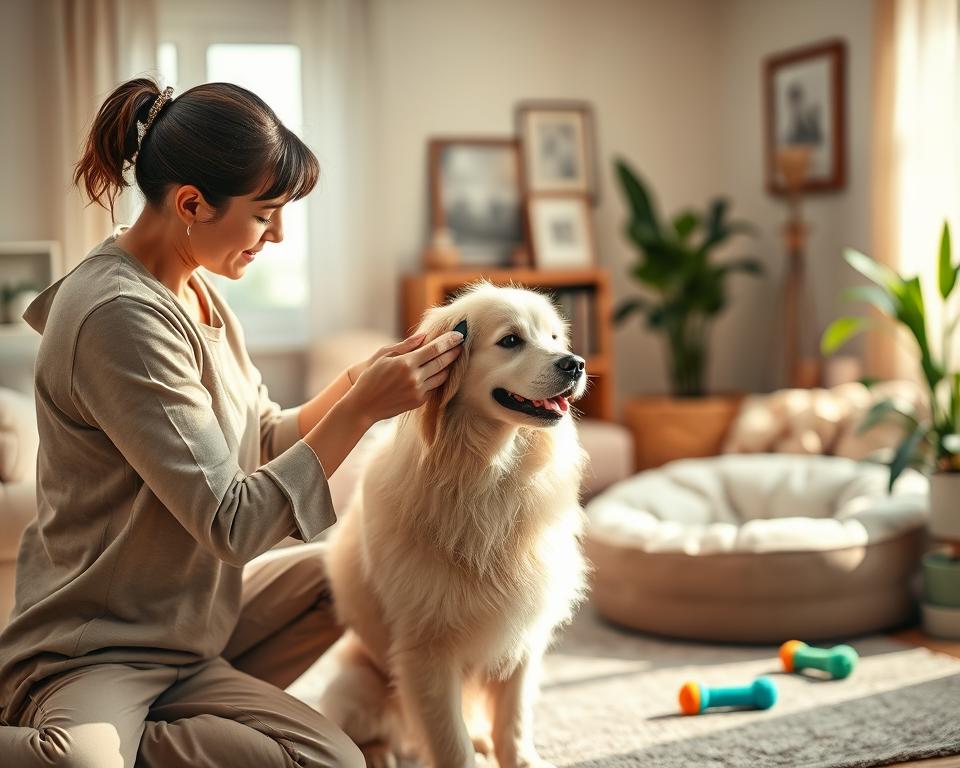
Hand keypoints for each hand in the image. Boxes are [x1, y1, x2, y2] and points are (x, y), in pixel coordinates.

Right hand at [347, 330, 464, 424]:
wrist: (364, 405)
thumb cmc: (371, 377)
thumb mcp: (384, 356)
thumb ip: (405, 345)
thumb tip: (424, 336)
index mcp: (406, 363)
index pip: (433, 349)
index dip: (448, 341)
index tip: (459, 334)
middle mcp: (414, 377)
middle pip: (441, 362)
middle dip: (453, 351)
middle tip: (462, 343)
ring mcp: (418, 390)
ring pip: (441, 376)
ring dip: (449, 366)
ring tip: (454, 356)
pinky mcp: (418, 401)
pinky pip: (434, 388)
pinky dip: (439, 379)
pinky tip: (442, 371)